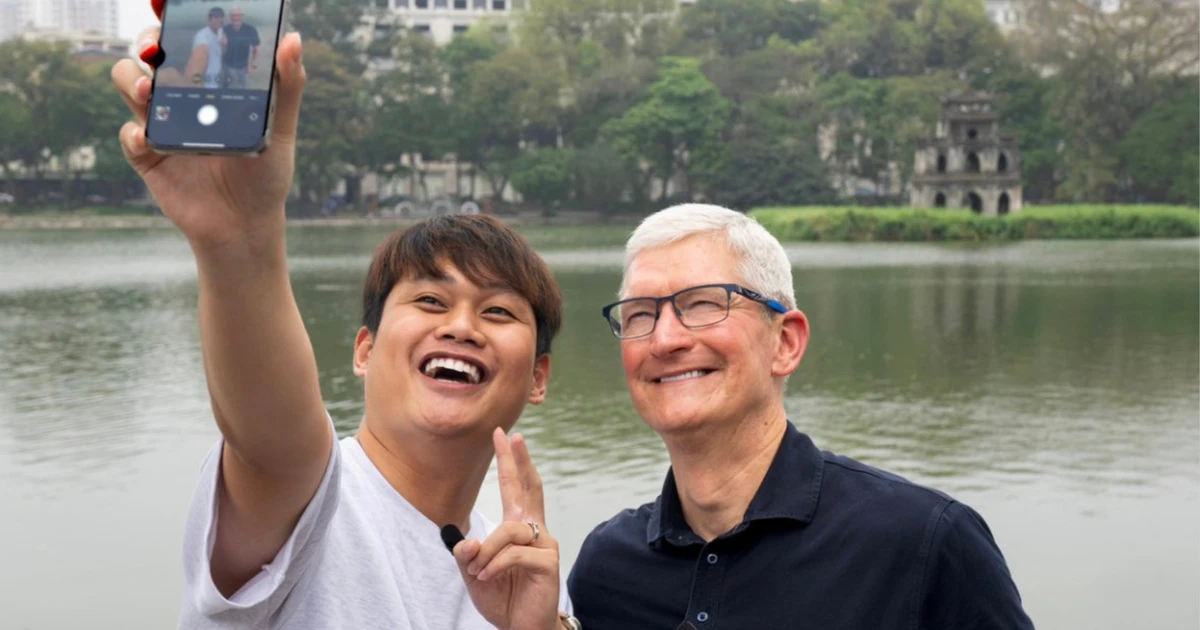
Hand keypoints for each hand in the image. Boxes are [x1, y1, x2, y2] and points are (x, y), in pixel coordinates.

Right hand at [111, 0, 303, 250]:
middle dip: (148, 43)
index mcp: (211, 83)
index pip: (187, 39)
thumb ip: (287, 86)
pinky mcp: (147, 155)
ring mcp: (161, 123)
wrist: (245, 225)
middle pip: (149, 54)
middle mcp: (182, 97)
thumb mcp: (280, 129)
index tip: (167, 3)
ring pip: (128, 83)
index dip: (172, 18)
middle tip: (160, 51)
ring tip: (150, 92)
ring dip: (133, 81)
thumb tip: (293, 39)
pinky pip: (129, 136)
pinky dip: (134, 134)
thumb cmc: (266, 175)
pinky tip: (149, 139)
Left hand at [451, 429, 559, 629]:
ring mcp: (545, 545)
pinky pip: (514, 554)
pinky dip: (494, 565)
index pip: (517, 488)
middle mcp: (535, 530)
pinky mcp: (548, 563)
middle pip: (529, 488)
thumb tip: (466, 540)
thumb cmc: (503, 598)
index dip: (512, 462)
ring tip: (478, 571)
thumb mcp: (475, 574)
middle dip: (518, 461)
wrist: (522, 627)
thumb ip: (468, 555)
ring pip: (509, 530)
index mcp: (519, 528)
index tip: (506, 435)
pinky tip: (487, 576)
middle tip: (511, 436)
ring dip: (487, 550)